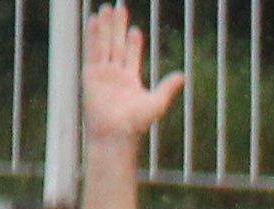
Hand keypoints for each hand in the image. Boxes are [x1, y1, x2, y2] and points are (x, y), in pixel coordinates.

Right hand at [83, 9, 184, 143]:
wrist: (115, 132)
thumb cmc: (136, 123)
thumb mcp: (157, 103)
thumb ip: (167, 88)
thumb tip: (183, 75)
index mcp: (130, 80)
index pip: (131, 56)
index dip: (133, 43)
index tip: (135, 29)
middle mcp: (115, 74)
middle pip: (117, 44)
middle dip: (118, 27)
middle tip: (119, 9)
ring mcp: (102, 73)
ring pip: (105, 43)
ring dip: (106, 26)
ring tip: (106, 9)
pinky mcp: (90, 74)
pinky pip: (93, 50)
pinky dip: (93, 35)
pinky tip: (94, 21)